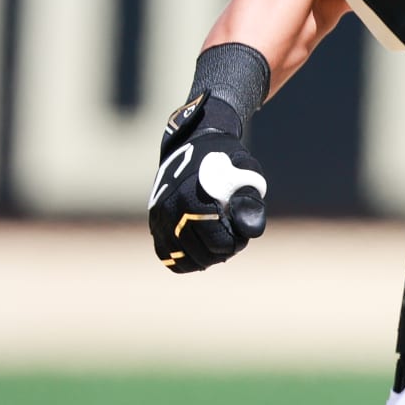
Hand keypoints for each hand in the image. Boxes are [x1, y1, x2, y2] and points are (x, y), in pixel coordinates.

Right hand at [147, 91, 267, 272]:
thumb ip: (250, 201)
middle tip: (233, 240)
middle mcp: (171, 209)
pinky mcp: (154, 222)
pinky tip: (201, 251)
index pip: (217, 241)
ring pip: (182, 258)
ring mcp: (159, 217)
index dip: (235, 243)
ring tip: (218, 245)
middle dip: (222, 252)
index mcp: (193, 197)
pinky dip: (184, 259)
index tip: (242, 233)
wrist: (193, 145)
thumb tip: (249, 231)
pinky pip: (166, 254)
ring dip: (204, 258)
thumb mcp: (246, 172)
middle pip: (201, 253)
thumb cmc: (226, 161)